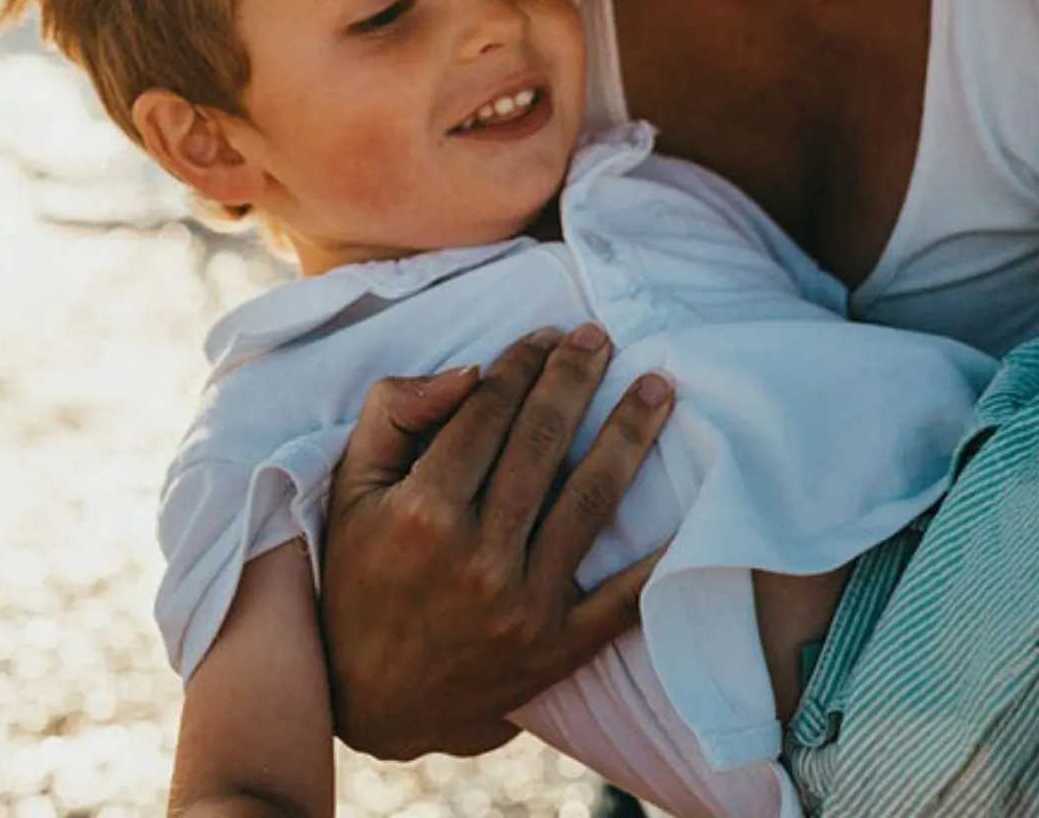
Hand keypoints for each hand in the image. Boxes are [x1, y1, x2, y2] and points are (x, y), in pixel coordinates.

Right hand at [320, 326, 674, 760]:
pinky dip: (657, 558)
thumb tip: (469, 370)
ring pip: (589, 501)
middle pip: (543, 444)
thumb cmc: (358, 578)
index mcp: (423, 513)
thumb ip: (395, 414)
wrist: (366, 703)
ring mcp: (521, 607)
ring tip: (658, 388)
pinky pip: (620, 600)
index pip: (488, 414)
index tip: (545, 336)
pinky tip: (688, 510)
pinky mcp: (555, 651)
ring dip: (629, 435)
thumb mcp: (350, 489)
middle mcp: (476, 558)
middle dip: (576, 379)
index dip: (520, 365)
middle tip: (601, 337)